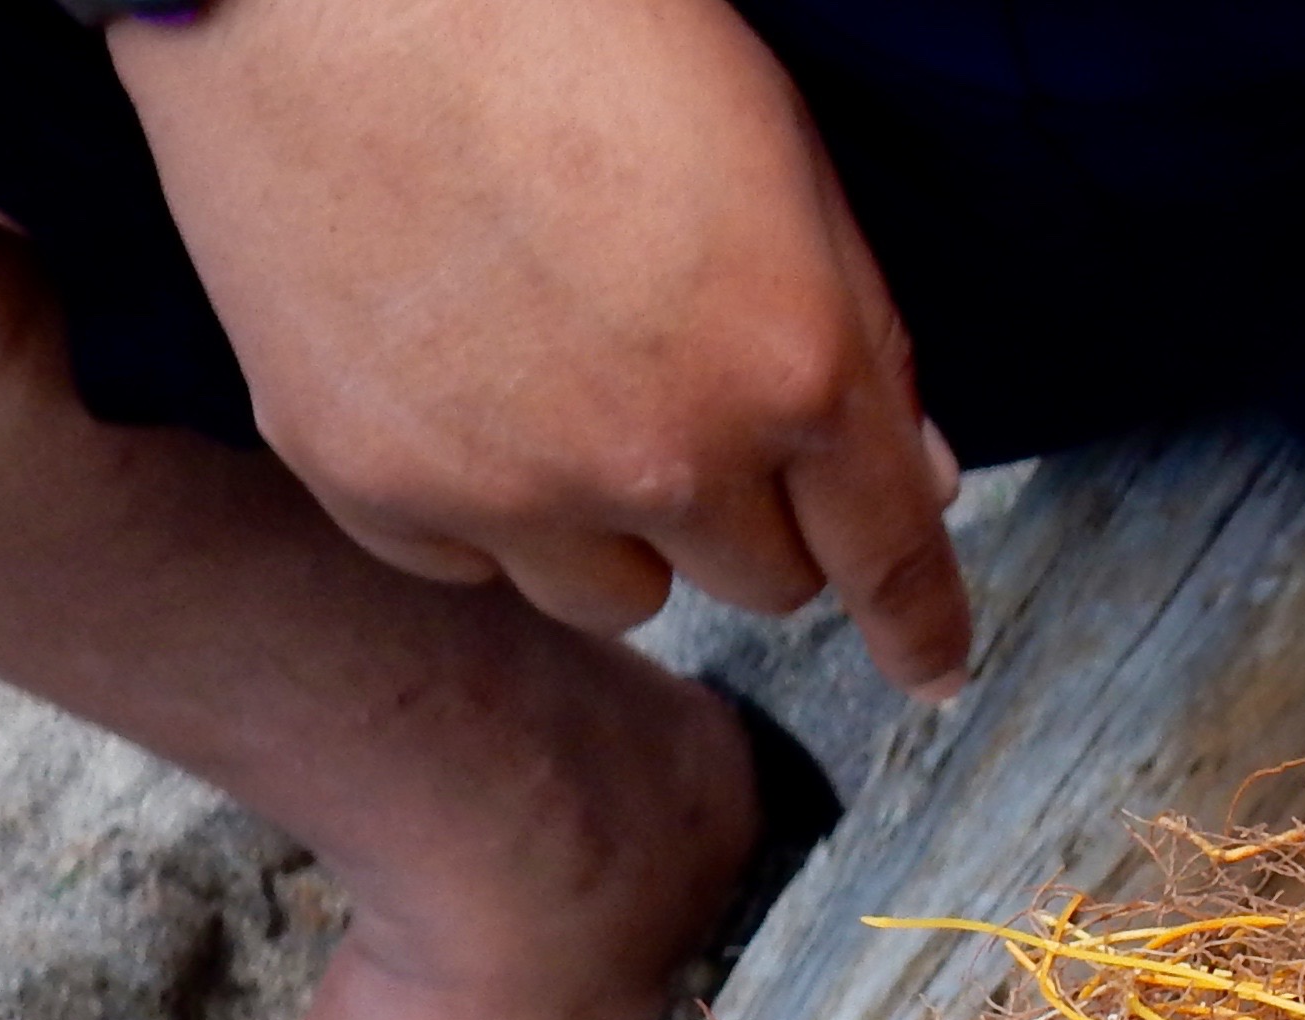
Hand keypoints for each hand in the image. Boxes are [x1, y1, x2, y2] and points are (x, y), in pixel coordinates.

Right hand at [113, 0, 968, 693]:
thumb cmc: (556, 16)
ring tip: (553, 382)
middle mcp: (661, 458)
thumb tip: (918, 474)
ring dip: (614, 524)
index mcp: (788, 365)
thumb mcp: (771, 144)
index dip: (921, 624)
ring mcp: (511, 485)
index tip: (932, 669)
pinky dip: (475, 505)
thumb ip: (854, 325)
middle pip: (760, 583)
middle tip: (676, 389)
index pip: (888, 556)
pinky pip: (466, 565)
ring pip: (617, 593)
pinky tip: (447, 382)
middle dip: (747, 511)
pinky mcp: (373, 483)